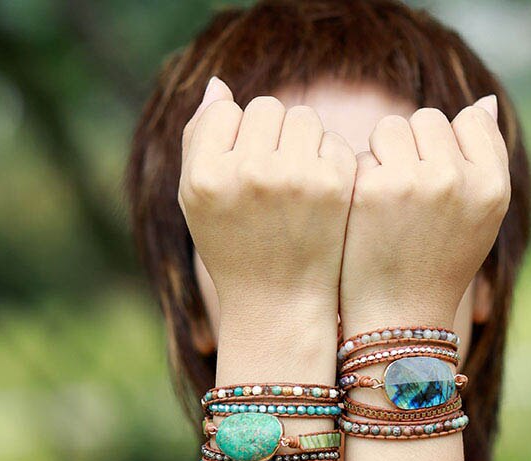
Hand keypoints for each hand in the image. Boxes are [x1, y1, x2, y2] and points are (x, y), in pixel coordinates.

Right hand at [179, 77, 356, 323]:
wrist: (280, 304)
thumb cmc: (233, 248)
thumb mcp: (197, 201)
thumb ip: (198, 139)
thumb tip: (219, 85)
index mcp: (205, 176)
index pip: (225, 111)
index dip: (235, 139)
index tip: (240, 176)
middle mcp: (248, 173)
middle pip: (266, 108)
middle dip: (271, 138)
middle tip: (272, 185)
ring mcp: (294, 179)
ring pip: (303, 118)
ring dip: (301, 144)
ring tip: (295, 188)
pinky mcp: (333, 186)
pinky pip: (331, 141)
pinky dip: (327, 163)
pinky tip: (319, 198)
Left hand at [339, 96, 509, 331]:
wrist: (399, 319)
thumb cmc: (439, 268)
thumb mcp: (479, 219)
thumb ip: (485, 160)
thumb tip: (486, 102)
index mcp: (493, 186)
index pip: (470, 121)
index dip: (449, 147)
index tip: (439, 186)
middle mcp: (459, 180)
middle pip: (428, 119)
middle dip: (414, 149)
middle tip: (408, 199)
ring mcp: (416, 182)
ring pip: (392, 127)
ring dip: (384, 156)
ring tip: (388, 203)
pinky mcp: (374, 189)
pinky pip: (363, 154)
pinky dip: (361, 180)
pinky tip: (366, 216)